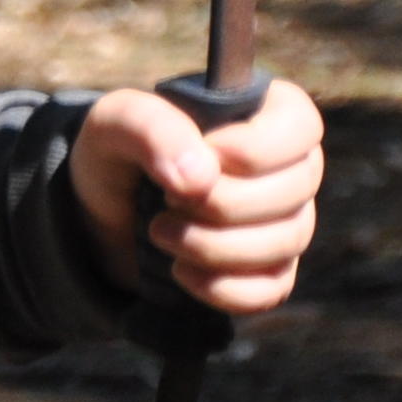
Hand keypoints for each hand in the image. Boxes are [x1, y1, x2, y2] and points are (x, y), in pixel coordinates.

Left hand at [69, 76, 323, 317]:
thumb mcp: (116, 123)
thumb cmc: (119, 153)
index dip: (253, 149)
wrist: (101, 214)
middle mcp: (290, 167)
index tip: (205, 154)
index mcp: (266, 112)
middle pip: (295, 190)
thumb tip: (200, 176)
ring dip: (214, 245)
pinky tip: (181, 271)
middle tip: (165, 199)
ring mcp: (287, 221)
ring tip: (159, 232)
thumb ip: (153, 129)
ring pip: (286, 241)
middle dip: (221, 203)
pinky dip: (223, 287)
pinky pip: (271, 289)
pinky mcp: (270, 270)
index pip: (300, 127)